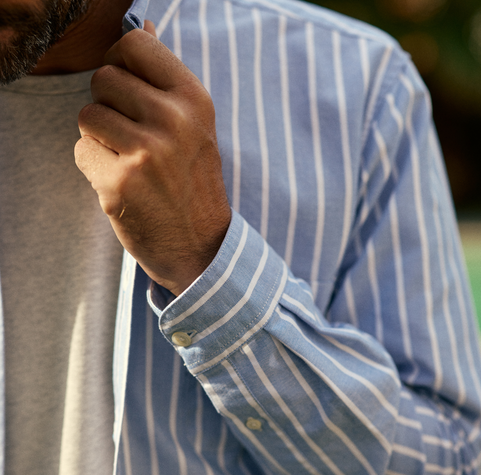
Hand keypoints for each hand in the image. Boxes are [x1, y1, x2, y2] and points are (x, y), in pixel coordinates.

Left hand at [75, 21, 230, 296]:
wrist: (200, 246)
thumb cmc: (193, 183)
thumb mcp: (194, 125)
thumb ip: (164, 78)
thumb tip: (142, 23)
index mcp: (194, 100)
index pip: (134, 44)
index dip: (121, 63)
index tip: (129, 89)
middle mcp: (172, 121)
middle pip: (103, 78)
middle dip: (108, 104)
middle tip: (130, 135)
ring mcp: (145, 153)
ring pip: (87, 115)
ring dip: (98, 137)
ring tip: (127, 160)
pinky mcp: (119, 183)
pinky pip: (81, 151)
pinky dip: (95, 167)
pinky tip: (122, 183)